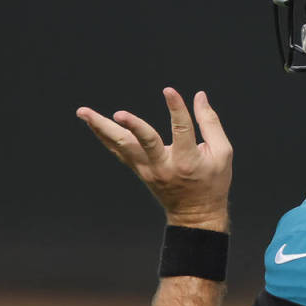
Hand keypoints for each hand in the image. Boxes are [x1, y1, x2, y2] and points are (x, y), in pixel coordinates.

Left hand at [77, 88, 232, 230]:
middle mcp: (163, 166)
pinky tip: (91, 122)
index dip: (176, 109)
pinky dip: (103, 136)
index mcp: (187, 161)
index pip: (181, 130)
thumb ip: (211, 123)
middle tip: (118, 113)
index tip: (169, 90)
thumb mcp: (223, 154)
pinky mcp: (138, 169)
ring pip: (121, 146)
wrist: (195, 214)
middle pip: (143, 143)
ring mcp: (146, 169)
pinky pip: (117, 150)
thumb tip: (198, 96)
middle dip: (132, 126)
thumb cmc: (213, 182)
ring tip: (82, 111)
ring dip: (100, 128)